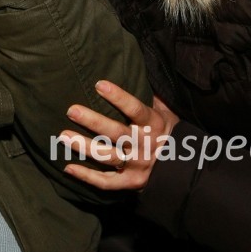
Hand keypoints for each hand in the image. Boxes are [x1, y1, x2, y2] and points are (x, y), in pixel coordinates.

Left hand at [60, 80, 178, 190]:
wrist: (187, 168)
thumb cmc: (169, 132)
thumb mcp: (166, 112)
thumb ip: (151, 95)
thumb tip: (135, 68)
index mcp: (154, 124)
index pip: (135, 109)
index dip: (118, 97)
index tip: (98, 84)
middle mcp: (144, 144)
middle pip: (116, 132)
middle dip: (93, 121)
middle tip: (71, 110)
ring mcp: (137, 165)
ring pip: (108, 156)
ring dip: (85, 147)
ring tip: (64, 136)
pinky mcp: (131, 183)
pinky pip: (107, 182)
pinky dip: (87, 177)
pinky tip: (68, 168)